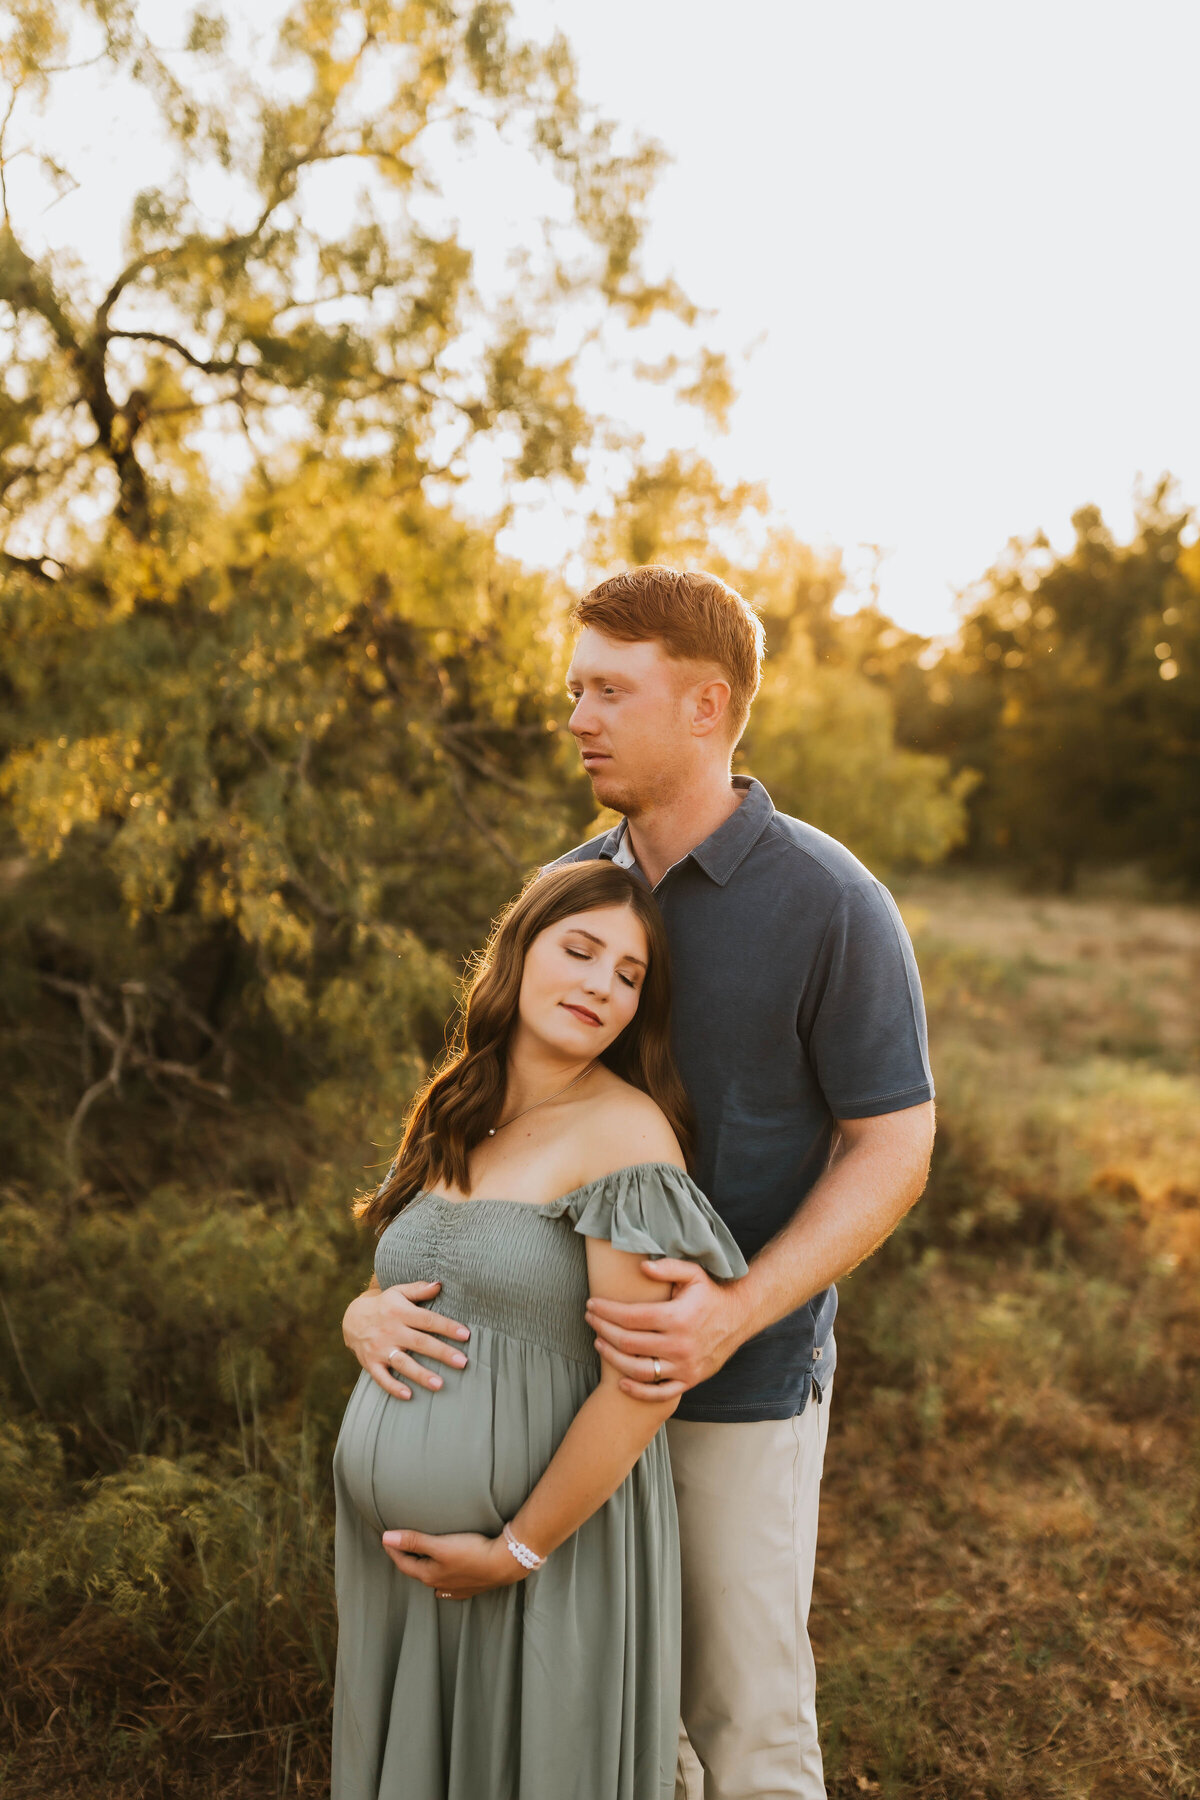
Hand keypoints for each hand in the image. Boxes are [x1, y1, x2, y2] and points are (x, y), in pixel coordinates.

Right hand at [342, 1280, 470, 1399]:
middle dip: (442, 1353)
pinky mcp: (371, 1363)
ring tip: (439, 1384)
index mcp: (401, 1312)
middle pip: (420, 1343)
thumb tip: (440, 1285)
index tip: (465, 1335)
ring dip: (420, 1374)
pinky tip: (408, 1395)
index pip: (428, 1320)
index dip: (447, 1327)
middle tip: (462, 1363)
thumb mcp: (398, 1292)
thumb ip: (419, 1289)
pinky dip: (393, 1387)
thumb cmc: (384, 1305)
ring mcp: (380, 1349)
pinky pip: (382, 1378)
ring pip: (403, 1363)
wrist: (351, 1318)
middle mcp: (391, 1331)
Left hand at [381, 1529, 521, 1598]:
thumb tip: (386, 1538)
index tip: (386, 1538)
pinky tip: (445, 1581)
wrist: (503, 1564)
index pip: (404, 1563)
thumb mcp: (440, 1545)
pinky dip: (443, 1580)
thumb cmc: (471, 1552)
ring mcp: (456, 1588)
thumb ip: (414, 1541)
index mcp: (429, 1575)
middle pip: (418, 1571)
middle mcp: (440, 1584)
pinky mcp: (470, 1587)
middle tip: (400, 1546)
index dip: (393, 1550)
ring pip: (433, 1579)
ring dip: (425, 1568)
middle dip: (408, 1559)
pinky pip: (449, 1586)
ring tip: (422, 1559)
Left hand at [585, 1259, 752, 1400]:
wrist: (739, 1319)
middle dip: (603, 1330)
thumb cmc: (709, 1295)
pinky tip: (621, 1382)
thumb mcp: (693, 1274)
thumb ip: (667, 1268)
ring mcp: (684, 1366)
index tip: (592, 1304)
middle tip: (590, 1320)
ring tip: (598, 1343)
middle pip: (629, 1342)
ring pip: (639, 1370)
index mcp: (677, 1317)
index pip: (630, 1317)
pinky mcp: (689, 1380)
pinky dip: (638, 1391)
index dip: (606, 1311)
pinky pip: (659, 1393)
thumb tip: (642, 1267)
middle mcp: (679, 1345)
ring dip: (613, 1358)